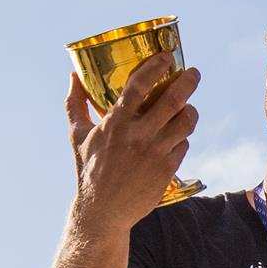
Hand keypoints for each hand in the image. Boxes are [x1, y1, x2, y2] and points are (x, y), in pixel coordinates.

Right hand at [65, 52, 200, 229]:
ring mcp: (156, 153)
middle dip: (189, 81)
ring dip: (191, 109)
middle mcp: (138, 135)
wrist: (102, 211)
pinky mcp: (167, 169)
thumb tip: (73, 75)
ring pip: (186, 121)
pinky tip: (177, 135)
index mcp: (116, 123)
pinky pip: (184, 144)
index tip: (167, 56)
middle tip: (193, 73)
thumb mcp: (77, 135)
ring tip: (188, 106)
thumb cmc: (88, 171)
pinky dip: (182, 136)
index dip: (157, 65)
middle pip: (174, 99)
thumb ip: (75, 103)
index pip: (141, 84)